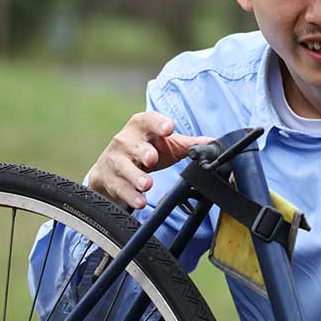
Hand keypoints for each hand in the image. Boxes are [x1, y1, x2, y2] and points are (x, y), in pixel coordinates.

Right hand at [87, 111, 213, 209]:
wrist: (112, 169)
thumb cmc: (144, 152)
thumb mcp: (167, 147)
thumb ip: (190, 145)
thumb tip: (215, 144)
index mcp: (141, 127)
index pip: (148, 120)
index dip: (157, 123)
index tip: (169, 128)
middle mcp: (125, 140)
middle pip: (132, 144)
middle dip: (143, 151)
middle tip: (152, 159)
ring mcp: (113, 159)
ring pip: (122, 167)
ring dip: (134, 176)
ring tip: (146, 185)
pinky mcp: (104, 177)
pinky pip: (117, 187)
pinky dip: (128, 195)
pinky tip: (139, 201)